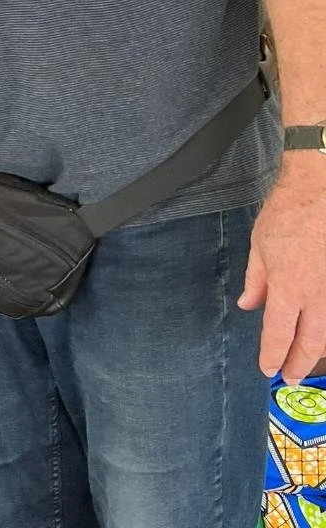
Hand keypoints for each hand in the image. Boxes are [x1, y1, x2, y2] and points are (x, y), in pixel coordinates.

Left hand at [239, 155, 325, 381]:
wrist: (318, 190)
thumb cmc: (286, 213)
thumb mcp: (259, 246)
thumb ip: (256, 281)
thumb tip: (249, 306)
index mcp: (288, 286)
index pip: (278, 333)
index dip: (272, 355)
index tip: (267, 369)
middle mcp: (316, 295)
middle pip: (310, 342)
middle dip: (299, 364)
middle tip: (290, 379)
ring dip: (317, 349)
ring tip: (305, 361)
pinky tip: (320, 334)